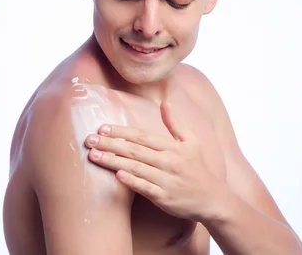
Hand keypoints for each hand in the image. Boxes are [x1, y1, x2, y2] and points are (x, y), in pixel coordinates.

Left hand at [84, 101, 224, 220]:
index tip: (102, 128)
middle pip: (134, 150)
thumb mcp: (192, 142)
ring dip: (113, 161)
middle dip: (110, 144)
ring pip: (136, 167)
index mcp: (173, 147)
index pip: (142, 136)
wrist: (212, 199)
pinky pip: (145, 187)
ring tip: (94, 156)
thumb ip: (175, 123)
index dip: (121, 132)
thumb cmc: (198, 168)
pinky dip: (132, 181)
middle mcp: (169, 161)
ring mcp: (166, 179)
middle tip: (89, 140)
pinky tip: (117, 175)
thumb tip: (165, 102)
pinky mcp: (165, 197)